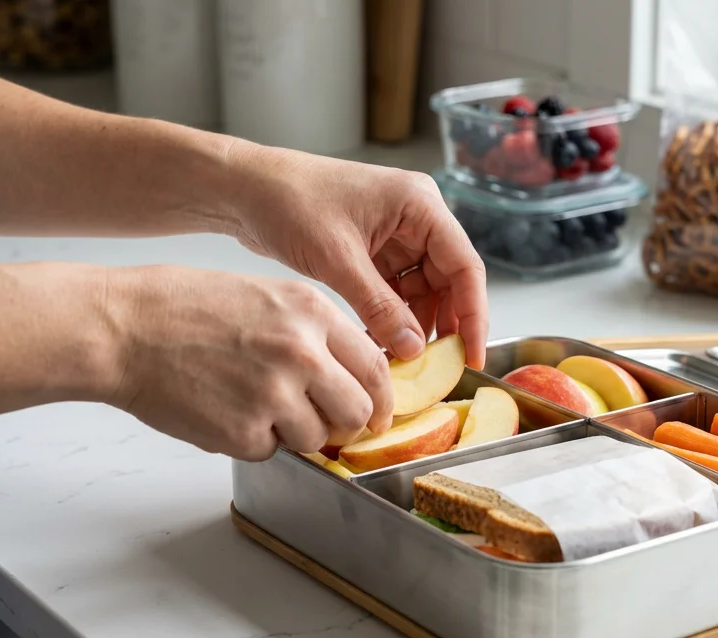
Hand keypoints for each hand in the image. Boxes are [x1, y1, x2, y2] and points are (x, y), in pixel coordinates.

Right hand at [105, 265, 389, 460]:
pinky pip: (269, 452)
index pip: (375, 367)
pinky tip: (221, 410)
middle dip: (343, 423)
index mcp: (312, 313)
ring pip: (317, 439)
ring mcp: (274, 395)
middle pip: (358, 411)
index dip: (379, 396)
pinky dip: (251, 441)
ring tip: (251, 404)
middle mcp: (303, 353)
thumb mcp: (265, 296)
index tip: (375, 411)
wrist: (121, 327)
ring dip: (292, 433)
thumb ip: (312, 333)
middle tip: (322, 422)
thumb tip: (348, 374)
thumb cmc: (182, 308)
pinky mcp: (244, 432)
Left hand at [221, 145, 488, 368]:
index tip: (471, 354)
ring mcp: (395, 235)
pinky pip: (396, 292)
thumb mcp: (338, 259)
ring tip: (400, 361)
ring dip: (413, 325)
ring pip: (422, 291)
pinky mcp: (374, 251)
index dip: (474, 314)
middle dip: (442, 324)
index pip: (465, 266)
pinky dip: (390, 318)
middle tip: (436, 367)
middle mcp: (415, 217)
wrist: (243, 189)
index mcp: (419, 204)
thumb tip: (413, 348)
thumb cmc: (288, 201)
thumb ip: (379, 307)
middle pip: (448, 281)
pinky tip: (379, 344)